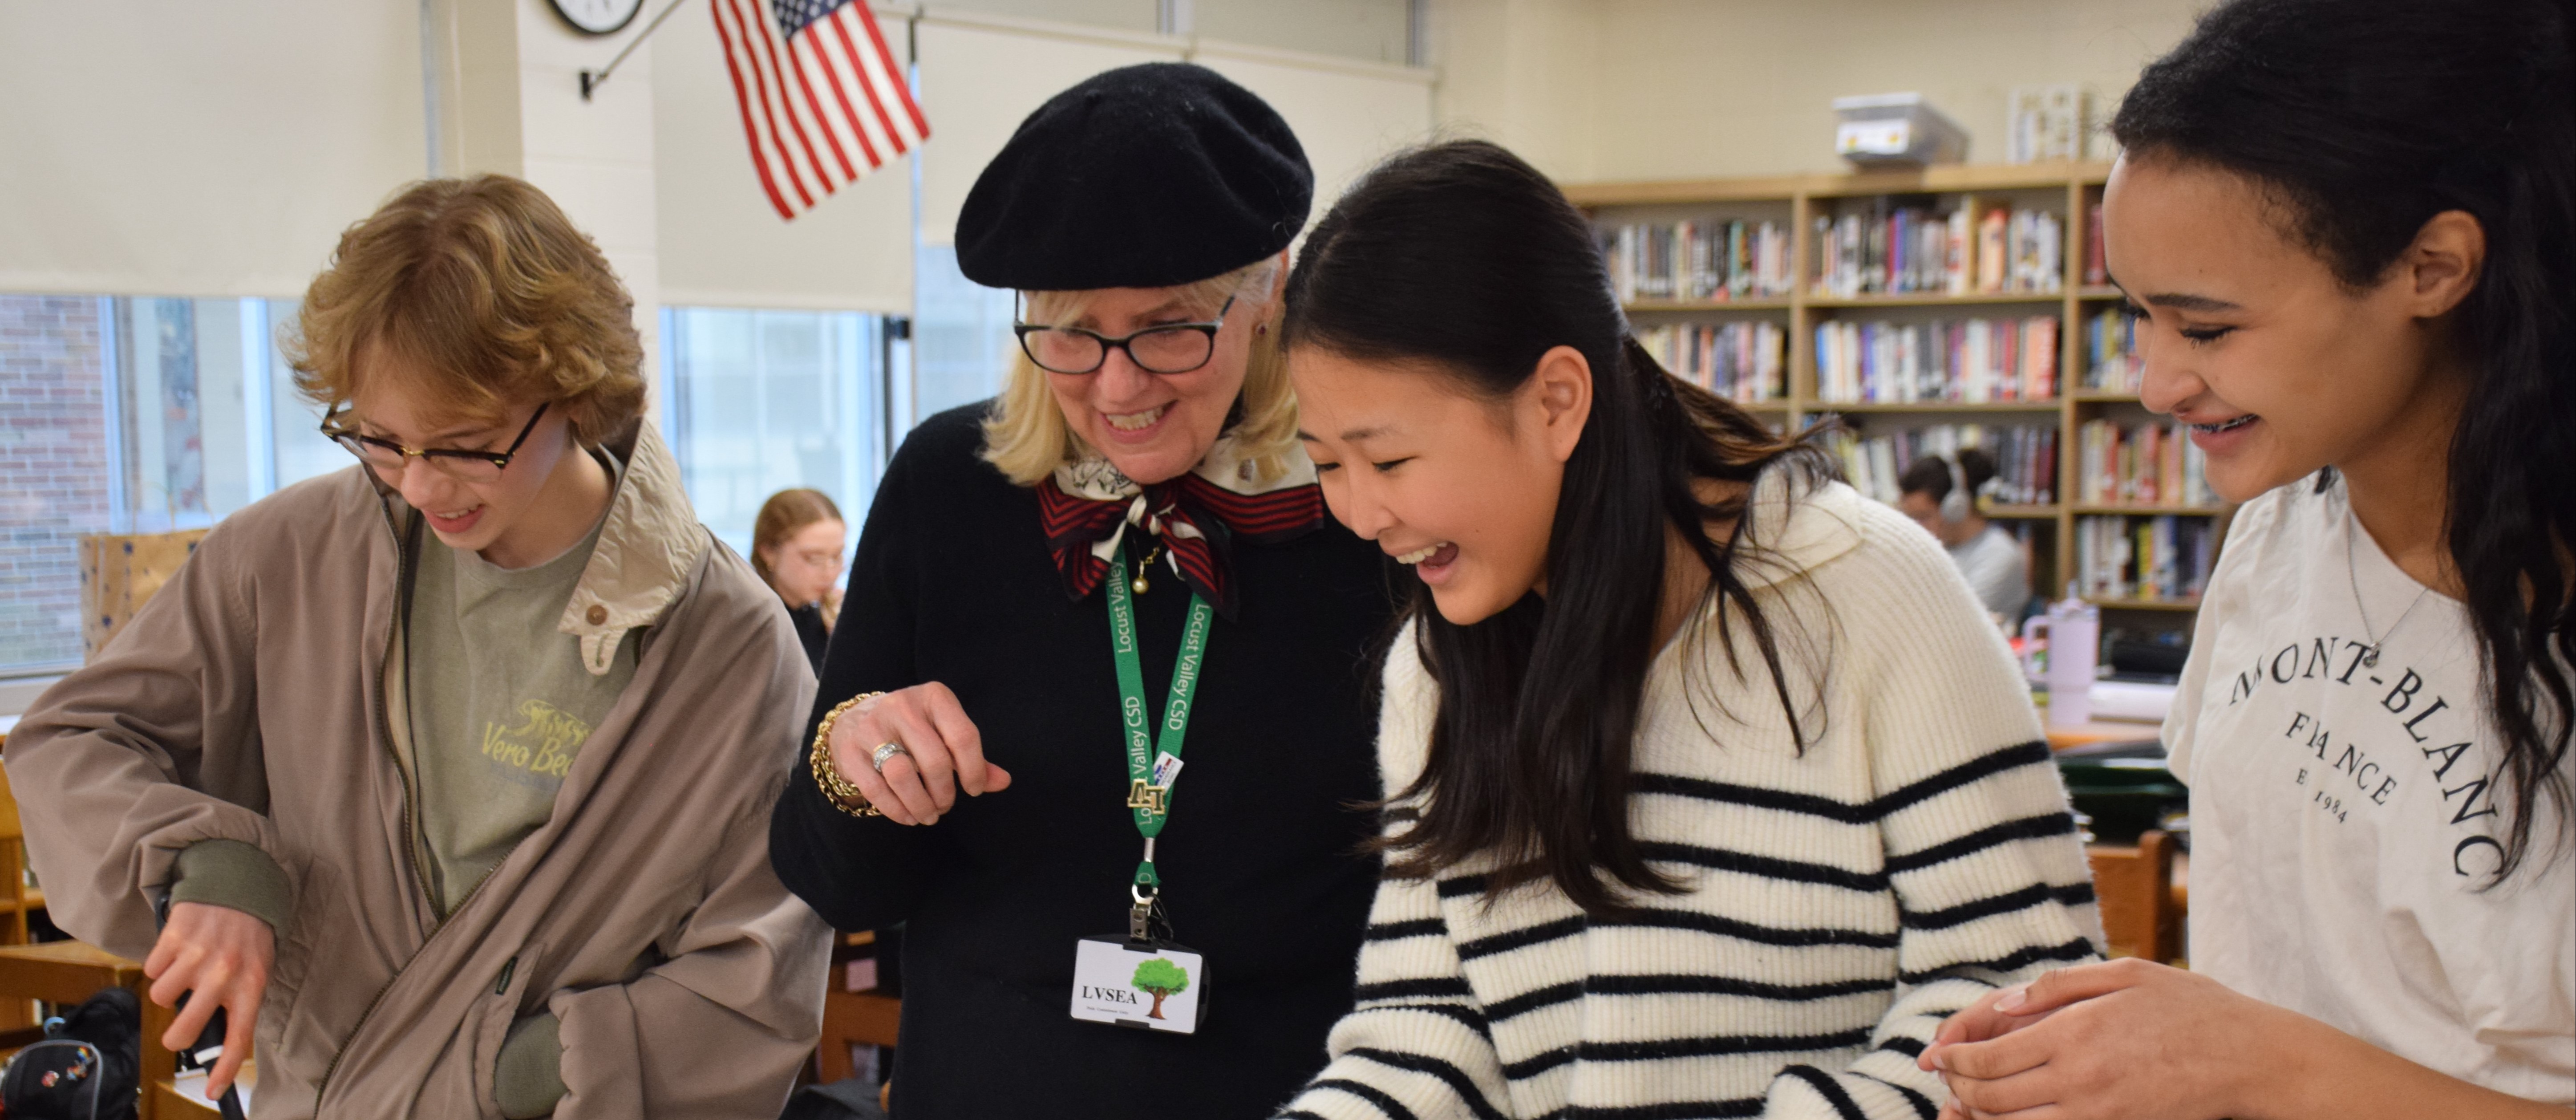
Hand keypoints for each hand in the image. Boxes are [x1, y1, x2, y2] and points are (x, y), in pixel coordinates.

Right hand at [144, 901, 274, 1100]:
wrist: (240, 883)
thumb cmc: (248, 936)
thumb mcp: (257, 968)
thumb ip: (239, 1001)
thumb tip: (215, 1039)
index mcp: (252, 984)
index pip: (240, 1037)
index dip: (225, 1069)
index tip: (213, 1092)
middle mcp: (225, 973)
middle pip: (185, 1030)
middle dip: (176, 1036)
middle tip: (180, 1027)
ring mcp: (198, 955)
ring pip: (161, 998)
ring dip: (168, 989)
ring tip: (187, 969)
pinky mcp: (174, 937)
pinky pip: (152, 969)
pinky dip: (160, 964)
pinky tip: (179, 949)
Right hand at [827, 683, 1011, 824]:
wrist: (856, 721)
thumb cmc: (914, 731)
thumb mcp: (945, 733)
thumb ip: (974, 757)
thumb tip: (1004, 782)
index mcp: (934, 696)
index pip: (963, 736)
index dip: (974, 770)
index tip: (973, 790)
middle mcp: (902, 706)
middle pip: (934, 760)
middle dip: (945, 792)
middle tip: (946, 805)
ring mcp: (872, 727)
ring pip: (903, 775)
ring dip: (921, 804)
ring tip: (929, 814)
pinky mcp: (851, 751)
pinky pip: (877, 789)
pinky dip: (897, 810)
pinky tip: (909, 817)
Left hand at [1919, 958, 2284, 1119]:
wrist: (2253, 1060)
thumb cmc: (2193, 1009)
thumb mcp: (2127, 974)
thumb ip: (2058, 986)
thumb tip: (2003, 1002)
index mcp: (2075, 1033)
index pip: (1988, 1058)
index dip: (1953, 1060)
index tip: (1940, 1056)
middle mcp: (2080, 1080)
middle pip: (1991, 1099)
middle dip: (1958, 1091)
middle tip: (1947, 1081)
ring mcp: (2099, 1115)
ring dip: (1983, 1116)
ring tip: (1969, 1102)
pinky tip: (2014, 1117)